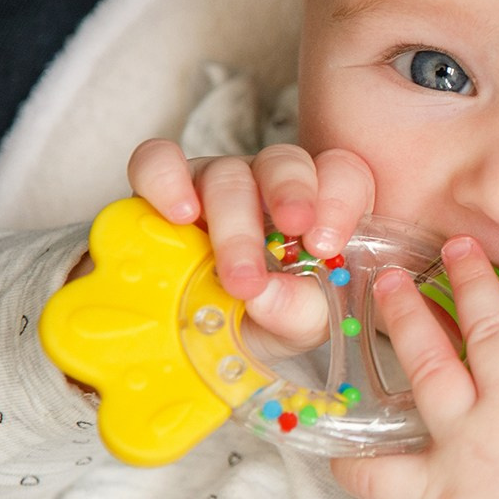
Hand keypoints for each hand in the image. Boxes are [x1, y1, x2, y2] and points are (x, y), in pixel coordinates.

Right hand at [124, 139, 375, 359]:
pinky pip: (157, 161)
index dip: (338, 202)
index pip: (341, 175)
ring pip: (227, 173)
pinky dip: (164, 179)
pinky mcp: (165, 186)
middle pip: (283, 164)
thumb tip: (267, 294)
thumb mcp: (303, 323)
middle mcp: (271, 183)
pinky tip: (177, 214)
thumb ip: (301, 311)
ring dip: (234, 225)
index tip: (326, 245)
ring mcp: (218, 181)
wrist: (221, 336)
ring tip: (237, 275)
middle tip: (295, 240)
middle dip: (290, 200)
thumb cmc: (277, 317)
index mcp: (321, 204)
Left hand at [330, 235, 498, 498]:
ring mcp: (469, 442)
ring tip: (389, 283)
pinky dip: (353, 462)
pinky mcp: (437, 487)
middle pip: (488, 325)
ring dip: (405, 321)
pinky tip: (332, 442)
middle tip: (454, 246)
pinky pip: (384, 474)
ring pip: (429, 368)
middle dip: (469, 277)